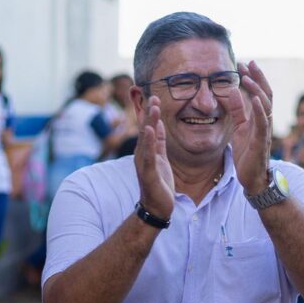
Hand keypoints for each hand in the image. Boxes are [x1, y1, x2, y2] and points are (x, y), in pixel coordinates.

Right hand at [134, 95, 173, 218]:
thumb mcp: (161, 158)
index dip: (151, 112)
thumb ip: (158, 142)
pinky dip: (148, 141)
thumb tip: (156, 124)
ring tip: (153, 107)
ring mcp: (143, 163)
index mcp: (147, 150)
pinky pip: (148, 154)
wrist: (157, 207)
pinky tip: (149, 129)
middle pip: (145, 129)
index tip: (155, 96)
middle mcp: (142, 154)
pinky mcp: (147, 172)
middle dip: (149, 112)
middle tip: (153, 95)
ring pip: (146, 139)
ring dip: (149, 122)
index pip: (149, 128)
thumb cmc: (159, 184)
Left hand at [226, 61, 272, 194]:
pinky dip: (259, 108)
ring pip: (265, 105)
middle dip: (257, 77)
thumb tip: (230, 91)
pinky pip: (263, 122)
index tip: (243, 63)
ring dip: (256, 89)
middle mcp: (265, 121)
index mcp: (259, 117)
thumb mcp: (239, 128)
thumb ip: (237, 110)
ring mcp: (265, 130)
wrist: (252, 178)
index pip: (258, 92)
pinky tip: (254, 97)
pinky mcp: (261, 141)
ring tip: (247, 77)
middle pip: (265, 94)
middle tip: (248, 63)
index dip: (253, 77)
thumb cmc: (247, 153)